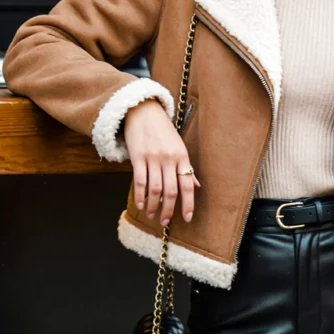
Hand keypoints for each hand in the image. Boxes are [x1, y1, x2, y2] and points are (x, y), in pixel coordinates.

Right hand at [123, 99, 200, 226]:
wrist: (143, 111)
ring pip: (155, 189)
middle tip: (165, 222)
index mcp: (182, 156)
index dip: (188, 204)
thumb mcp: (179, 146)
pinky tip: (140, 204)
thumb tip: (196, 186)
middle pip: (171, 191)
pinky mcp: (138, 156)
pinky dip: (140, 195)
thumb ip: (186, 167)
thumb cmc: (162, 130)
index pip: (188, 185)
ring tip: (151, 215)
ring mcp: (153, 158)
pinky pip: (140, 181)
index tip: (187, 218)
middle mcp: (169, 158)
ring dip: (153, 205)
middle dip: (169, 210)